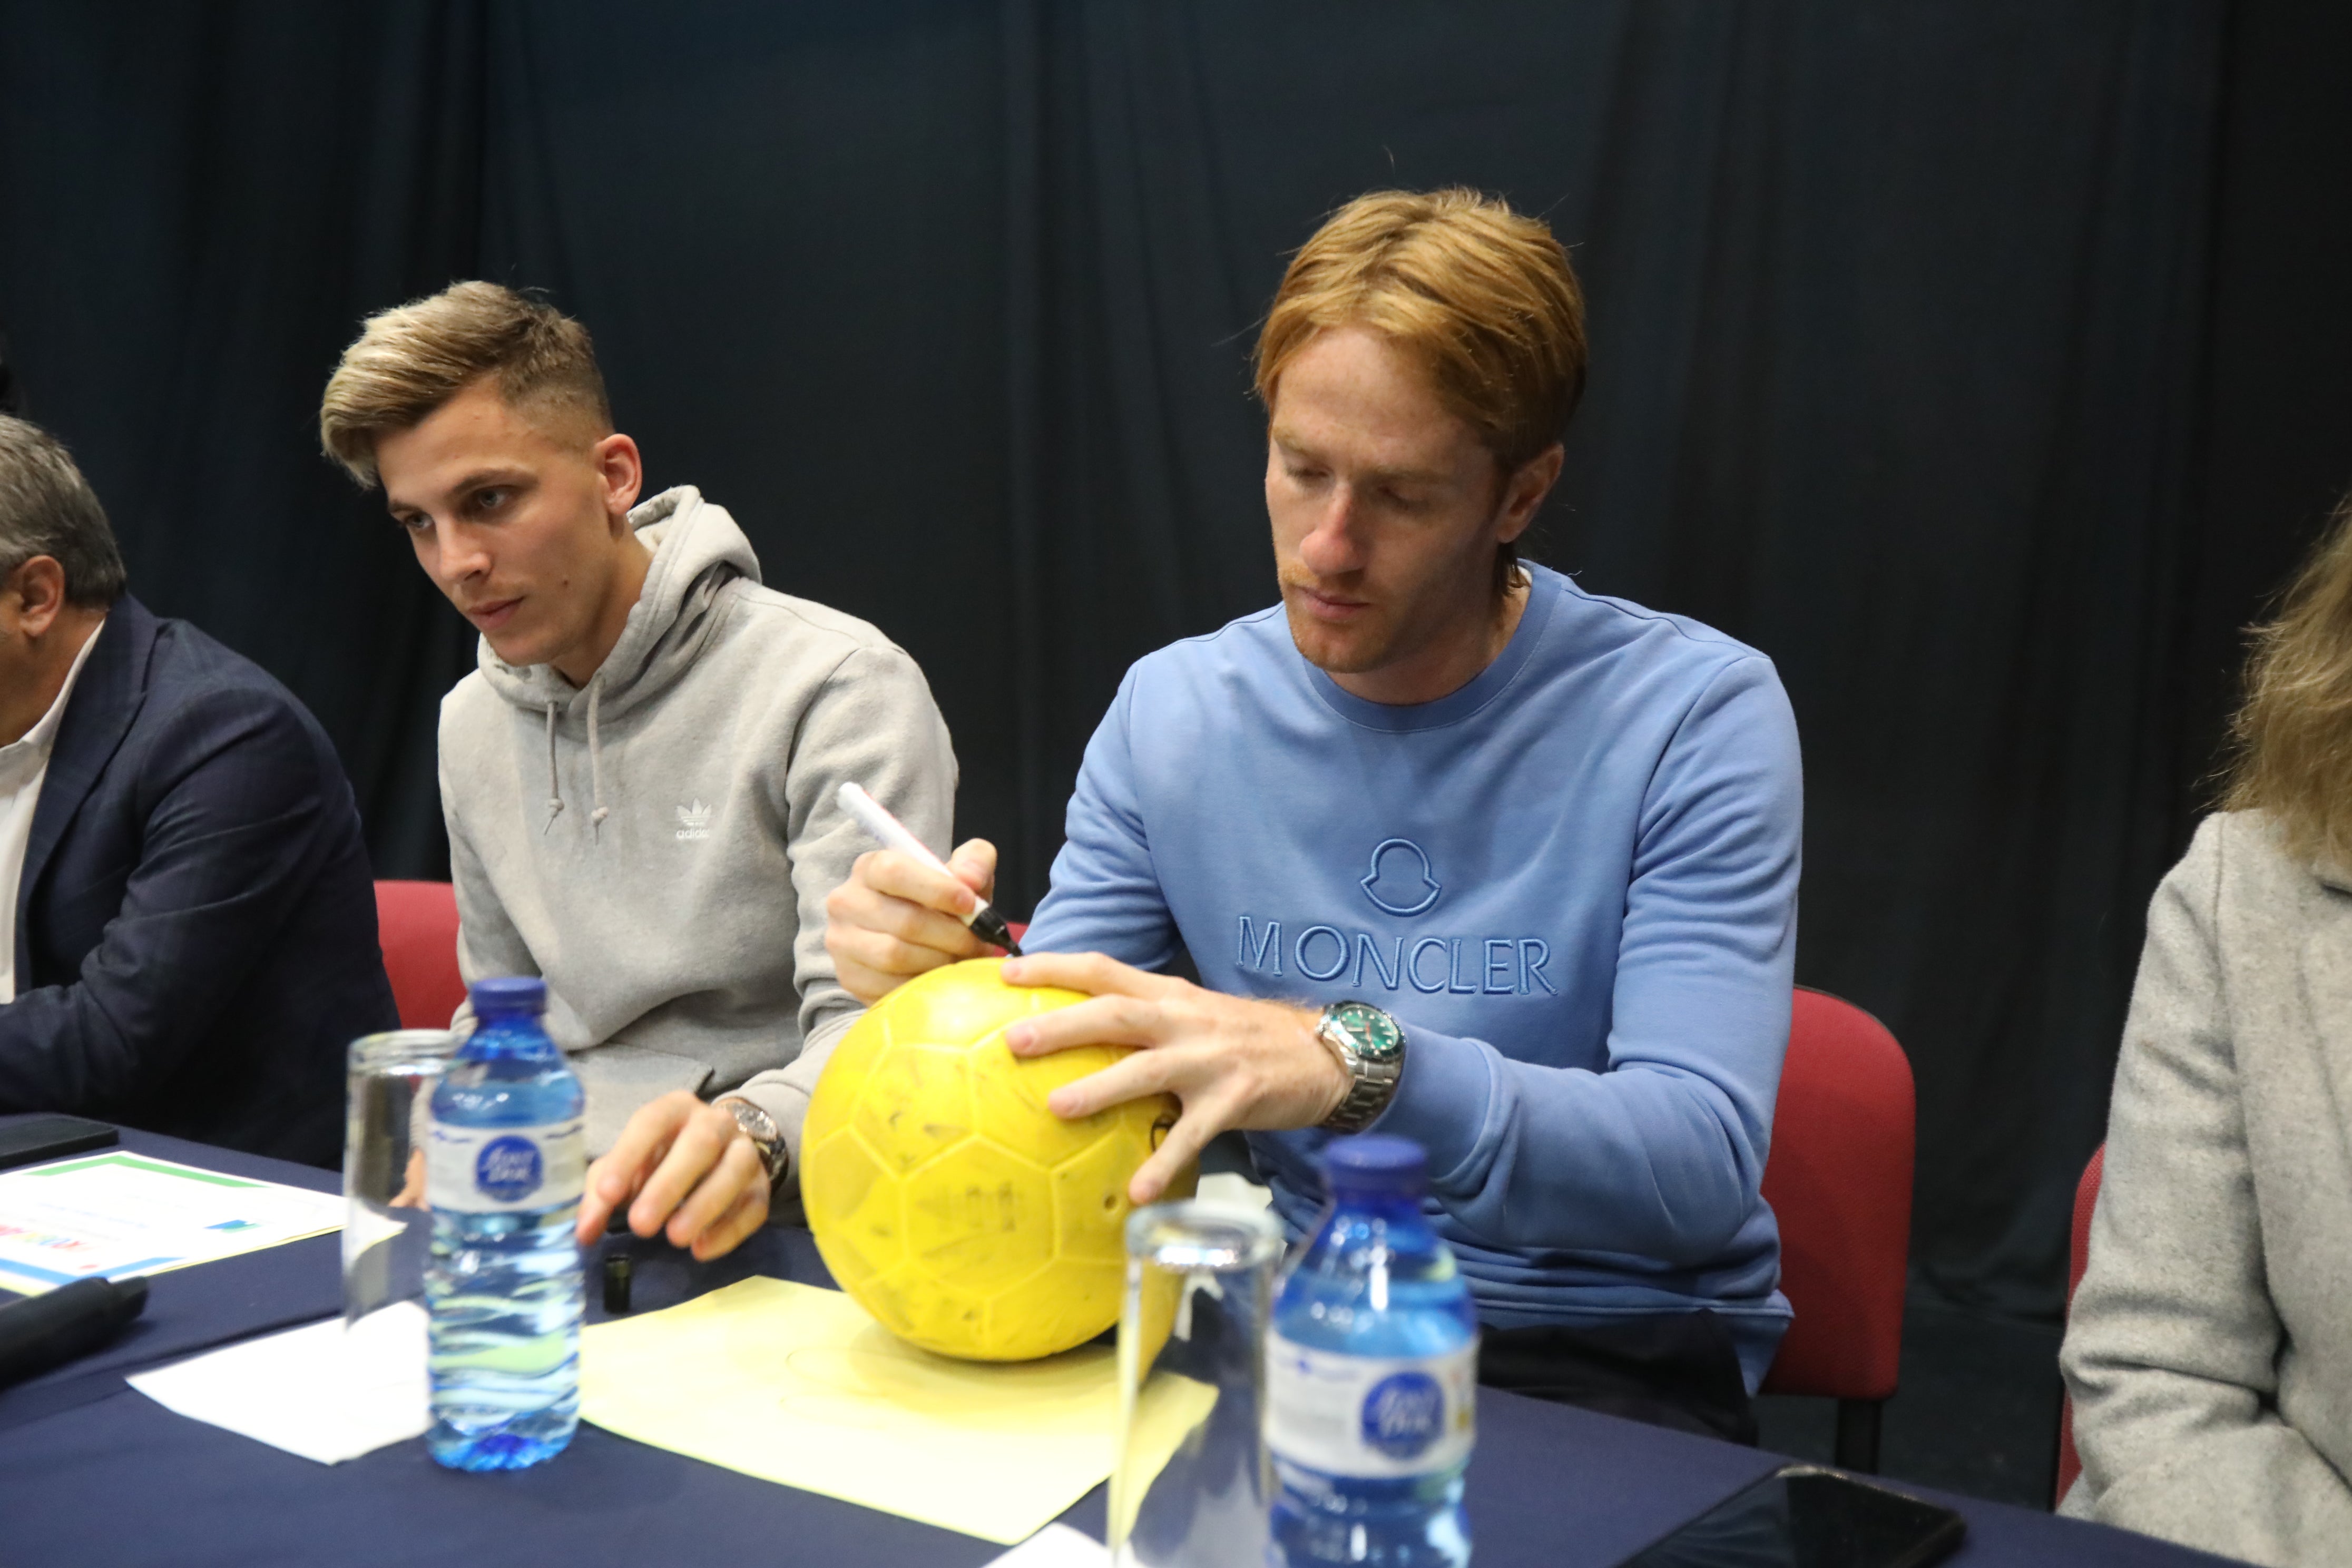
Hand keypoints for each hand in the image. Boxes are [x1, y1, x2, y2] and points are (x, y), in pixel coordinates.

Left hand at [572, 1091, 770, 1260]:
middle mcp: (714, 1122)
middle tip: (640, 1225)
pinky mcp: (762, 1186)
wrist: (720, 1152)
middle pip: (699, 1144)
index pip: (652, 1122)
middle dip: (669, 1185)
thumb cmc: (661, 1157)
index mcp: (674, 1109)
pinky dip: (730, 1229)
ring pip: (734, 1170)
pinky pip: (754, 1205)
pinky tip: (702, 1250)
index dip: (629, 1155)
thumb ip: (602, 1195)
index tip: (608, 1194)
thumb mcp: (629, 1165)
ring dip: (705, 1205)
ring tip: (676, 1238)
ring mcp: (744, 1151)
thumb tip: (584, 1233)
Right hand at [824, 838, 1002, 1002]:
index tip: (970, 904)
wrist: (913, 940)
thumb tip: (969, 879)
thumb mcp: (961, 874)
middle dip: (951, 935)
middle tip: (978, 942)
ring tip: (963, 959)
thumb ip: (975, 861)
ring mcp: (842, 941)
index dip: (937, 889)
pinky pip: (889, 986)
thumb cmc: (938, 902)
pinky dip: (923, 984)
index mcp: (870, 867)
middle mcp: (846, 901)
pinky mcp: (848, 977)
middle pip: (904, 921)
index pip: (894, 872)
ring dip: (940, 961)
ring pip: (895, 956)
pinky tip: (940, 976)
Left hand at [998, 952, 1349, 1203]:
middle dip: (1062, 1024)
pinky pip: (1192, 1135)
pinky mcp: (1233, 1099)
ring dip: (1100, 1088)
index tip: (1006, 973)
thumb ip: (1143, 1016)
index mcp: (1168, 994)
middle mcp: (1183, 1019)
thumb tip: (1077, 1031)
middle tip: (1014, 1040)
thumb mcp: (1191, 1012)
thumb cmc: (1243, 1037)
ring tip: (1057, 1107)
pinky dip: (1164, 1163)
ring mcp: (1208, 1059)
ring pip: (1146, 1069)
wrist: (1320, 1052)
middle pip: (1115, 1012)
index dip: (1054, 966)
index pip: (1102, 969)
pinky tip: (1138, 1192)